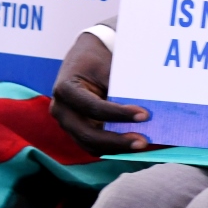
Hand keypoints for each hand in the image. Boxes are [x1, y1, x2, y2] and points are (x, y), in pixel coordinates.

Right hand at [48, 33, 149, 154]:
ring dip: (117, 148)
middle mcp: (62, 111)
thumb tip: (145, 110)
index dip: (119, 114)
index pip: (93, 108)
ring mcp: (67, 124)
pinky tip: (133, 145)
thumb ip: (120, 88)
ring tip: (141, 144)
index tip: (144, 115)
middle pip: (88, 134)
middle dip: (117, 141)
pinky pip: (95, 145)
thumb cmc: (94, 60)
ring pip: (91, 145)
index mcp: (65, 90)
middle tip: (143, 141)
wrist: (82, 59)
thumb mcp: (106, 67)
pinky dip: (114, 147)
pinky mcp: (77, 131)